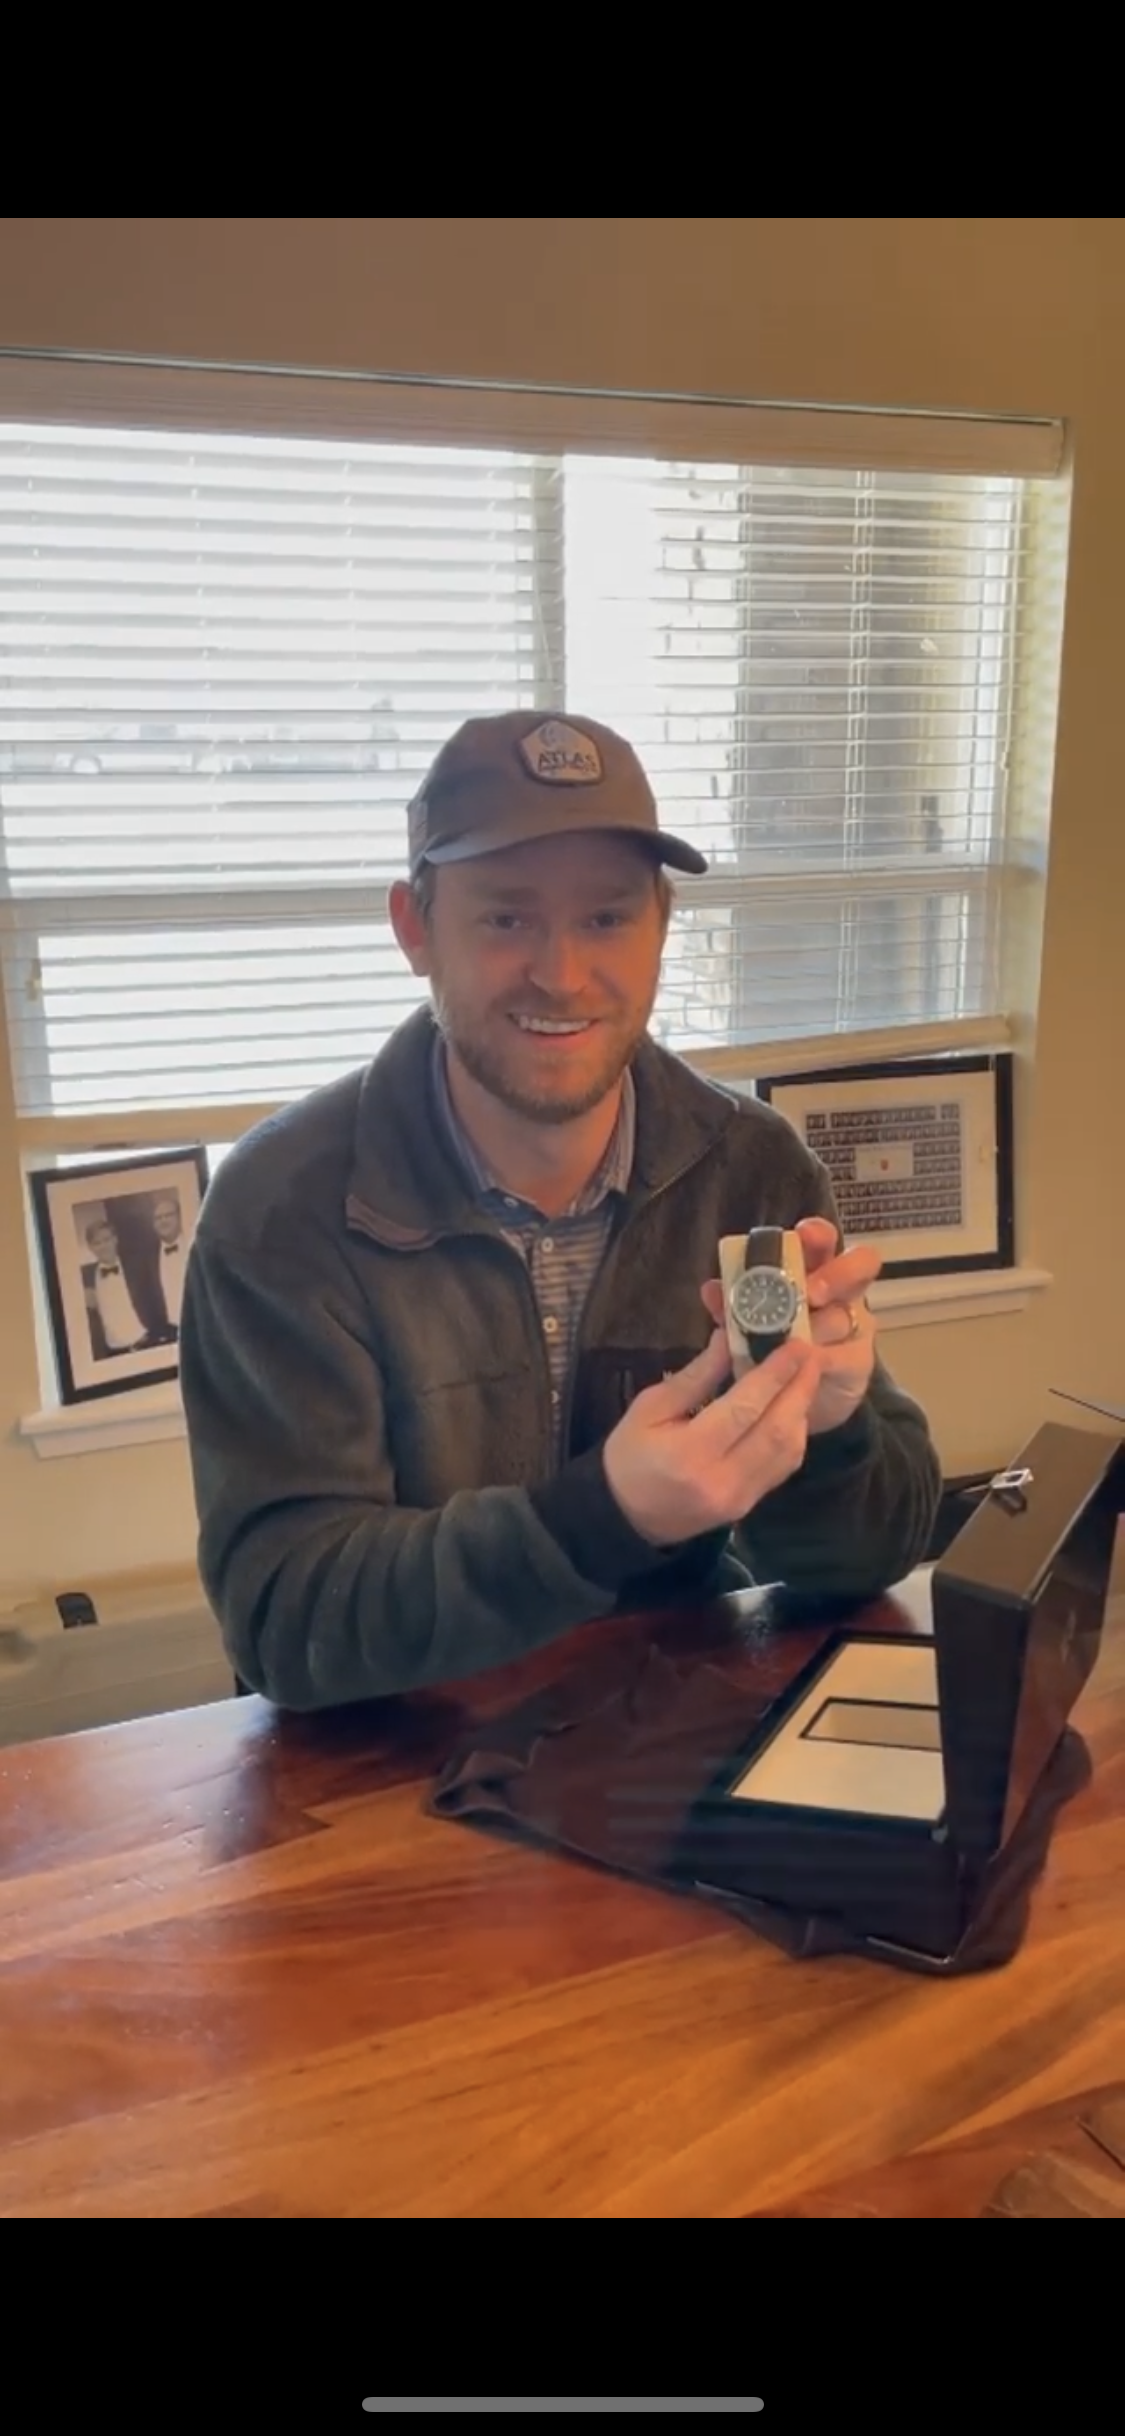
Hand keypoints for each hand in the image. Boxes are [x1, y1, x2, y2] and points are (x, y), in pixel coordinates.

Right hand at [603, 1329, 822, 1547]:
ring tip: (803, 1378)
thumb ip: (695, 1377)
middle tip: (810, 1355)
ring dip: (801, 1410)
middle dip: (799, 1389)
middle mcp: (723, 1479)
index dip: (774, 1374)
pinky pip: (783, 1467)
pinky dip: (794, 1435)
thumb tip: (730, 1340)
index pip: (745, 1408)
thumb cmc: (629, 1457)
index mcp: (690, 1453)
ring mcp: (741, 1497)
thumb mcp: (649, 1409)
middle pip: (777, 1430)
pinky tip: (791, 1410)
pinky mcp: (749, 1505)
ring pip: (788, 1450)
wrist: (627, 1519)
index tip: (795, 1346)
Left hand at [702, 1217, 880, 1438]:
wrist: (792, 1400)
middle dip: (835, 1275)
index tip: (802, 1235)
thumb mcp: (748, 1325)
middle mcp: (842, 1291)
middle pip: (860, 1263)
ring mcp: (856, 1325)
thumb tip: (710, 1289)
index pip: (824, 1239)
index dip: (817, 1234)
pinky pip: (846, 1357)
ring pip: (845, 1315)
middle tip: (811, 1294)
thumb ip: (733, 1305)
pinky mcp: (860, 1362)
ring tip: (794, 1340)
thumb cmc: (772, 1349)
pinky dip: (820, 1361)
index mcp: (813, 1270)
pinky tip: (804, 1367)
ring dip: (818, 1327)